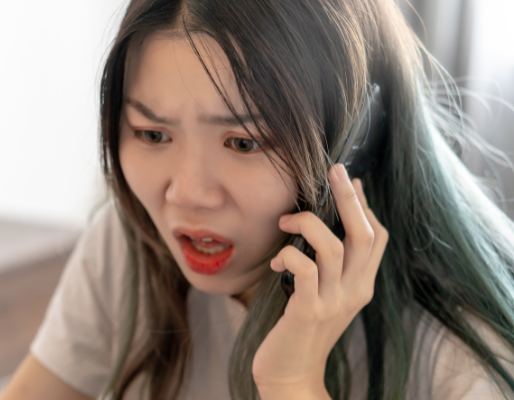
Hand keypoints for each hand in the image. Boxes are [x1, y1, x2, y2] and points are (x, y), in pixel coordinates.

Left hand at [252, 164, 388, 397]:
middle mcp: (354, 292)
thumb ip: (327, 267)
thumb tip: (319, 226)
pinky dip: (290, 256)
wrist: (291, 374)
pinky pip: (305, 271)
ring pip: (334, 248)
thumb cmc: (299, 329)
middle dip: (350, 198)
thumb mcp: (322, 294)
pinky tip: (277, 260)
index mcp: (361, 285)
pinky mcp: (309, 312)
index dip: (365, 206)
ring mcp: (333, 302)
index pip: (376, 237)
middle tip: (335, 169)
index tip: (350, 181)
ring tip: (286, 222)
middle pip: (364, 234)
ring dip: (309, 225)